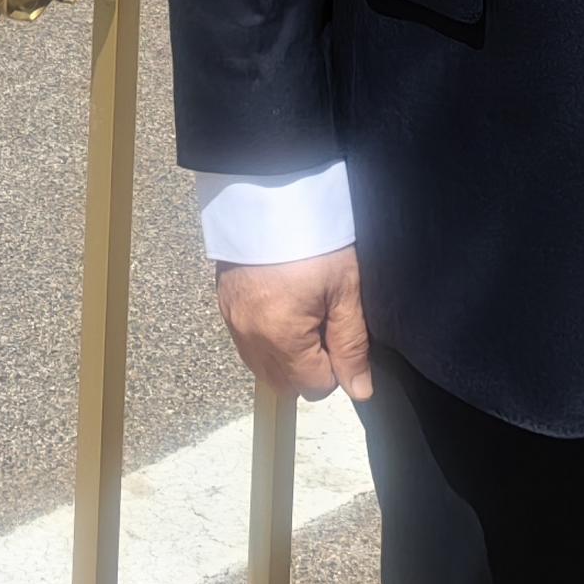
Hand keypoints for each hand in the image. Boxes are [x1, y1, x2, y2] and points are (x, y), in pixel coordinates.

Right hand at [215, 245, 372, 401]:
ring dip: (286, 356)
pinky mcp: (223, 305)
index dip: (335, 365)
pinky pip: (246, 344)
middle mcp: (250, 338)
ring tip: (303, 314)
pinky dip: (266, 338)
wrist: (272, 192)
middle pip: (285, 384)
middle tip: (323, 323)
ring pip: (262, 368)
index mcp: (282, 337)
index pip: (315, 386)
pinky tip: (281, 306)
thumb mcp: (345, 289)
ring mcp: (232, 322)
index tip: (339, 331)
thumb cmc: (316, 240)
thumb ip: (351, 345)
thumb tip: (360, 391)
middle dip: (308, 366)